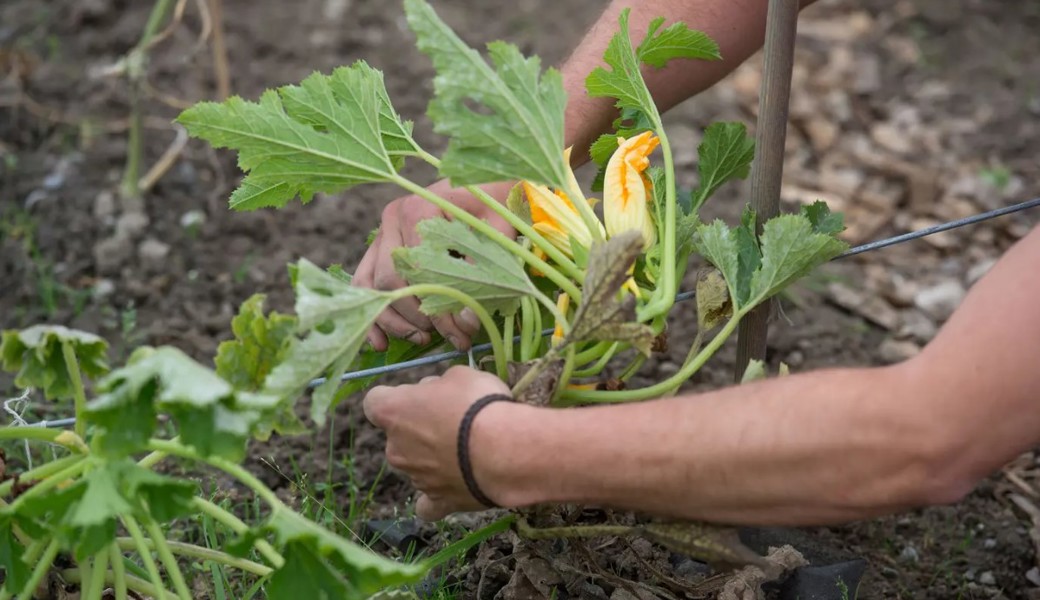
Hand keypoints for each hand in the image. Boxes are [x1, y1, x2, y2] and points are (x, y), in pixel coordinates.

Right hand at [354, 180, 515, 350]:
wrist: (490, 183)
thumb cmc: (497, 205)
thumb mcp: (498, 231)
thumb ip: (483, 272)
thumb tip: (466, 322)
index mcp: (419, 209)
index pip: (419, 271)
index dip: (438, 309)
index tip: (462, 332)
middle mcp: (392, 219)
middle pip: (390, 281)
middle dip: (415, 317)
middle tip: (445, 337)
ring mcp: (383, 232)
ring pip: (372, 286)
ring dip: (393, 320)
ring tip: (422, 339)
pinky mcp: (381, 246)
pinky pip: (365, 283)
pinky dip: (373, 313)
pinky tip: (381, 342)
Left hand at [363, 366, 515, 519]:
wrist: (502, 450)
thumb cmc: (476, 404)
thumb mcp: (459, 376)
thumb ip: (439, 386)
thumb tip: (437, 394)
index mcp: (392, 411)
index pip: (375, 402)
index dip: (396, 397)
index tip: (418, 396)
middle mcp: (395, 448)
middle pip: (399, 436)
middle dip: (421, 428)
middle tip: (454, 420)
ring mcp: (415, 478)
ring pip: (416, 464)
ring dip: (435, 457)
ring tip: (471, 450)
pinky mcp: (438, 501)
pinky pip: (429, 504)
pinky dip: (438, 496)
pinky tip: (453, 487)